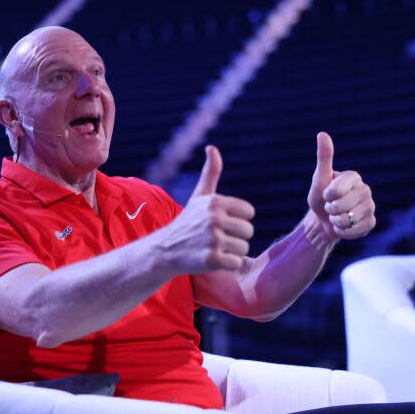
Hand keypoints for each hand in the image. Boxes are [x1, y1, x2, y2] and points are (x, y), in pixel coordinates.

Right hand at [156, 145, 254, 273]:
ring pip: (244, 248)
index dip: (238, 220)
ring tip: (213, 248)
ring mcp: (213, 239)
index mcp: (215, 202)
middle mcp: (214, 219)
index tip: (222, 223)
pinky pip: (237, 263)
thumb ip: (211, 173)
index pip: (249, 212)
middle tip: (216, 239)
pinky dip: (228, 265)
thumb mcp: (199, 196)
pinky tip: (213, 260)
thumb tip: (212, 148)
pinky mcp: (212, 259)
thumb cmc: (187, 222)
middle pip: (248, 231)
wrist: (165, 250)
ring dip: (232, 252)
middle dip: (236, 237)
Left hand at [307, 132, 375, 239]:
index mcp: (354, 177)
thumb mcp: (319, 178)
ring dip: (336, 222)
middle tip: (330, 207)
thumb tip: (322, 134)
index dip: (328, 195)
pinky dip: (344, 232)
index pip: (338, 188)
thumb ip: (324, 158)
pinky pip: (357, 230)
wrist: (322, 221)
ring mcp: (370, 206)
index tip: (326, 194)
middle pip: (344, 205)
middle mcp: (365, 190)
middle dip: (331, 210)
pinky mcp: (371, 222)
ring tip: (336, 217)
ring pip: (350, 219)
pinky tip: (342, 227)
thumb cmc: (320, 197)